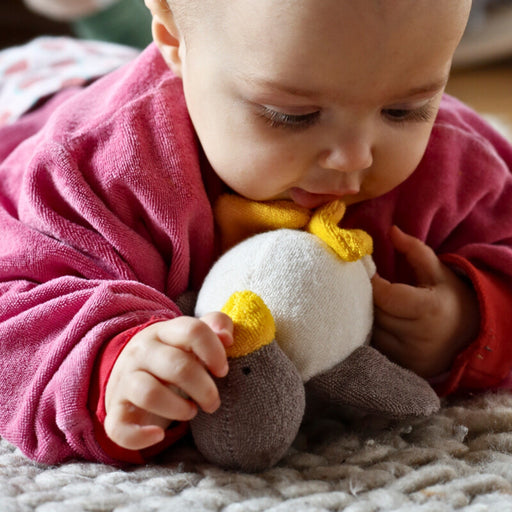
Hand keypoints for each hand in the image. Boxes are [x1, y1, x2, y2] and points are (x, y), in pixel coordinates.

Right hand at [104, 313, 232, 450]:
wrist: (128, 373)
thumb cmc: (172, 355)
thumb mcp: (191, 336)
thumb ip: (216, 325)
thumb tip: (227, 337)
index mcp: (164, 332)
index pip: (193, 331)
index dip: (214, 351)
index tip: (222, 370)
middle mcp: (141, 352)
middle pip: (177, 366)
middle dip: (204, 388)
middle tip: (213, 402)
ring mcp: (125, 381)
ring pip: (149, 393)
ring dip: (178, 409)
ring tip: (191, 412)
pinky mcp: (115, 411)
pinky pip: (118, 428)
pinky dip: (140, 436)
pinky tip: (159, 435)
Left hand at [371, 226, 479, 377]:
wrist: (471, 336)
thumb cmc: (451, 298)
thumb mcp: (438, 271)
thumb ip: (414, 250)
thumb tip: (391, 230)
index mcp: (429, 309)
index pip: (386, 295)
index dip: (370, 282)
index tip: (363, 270)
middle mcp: (419, 336)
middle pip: (375, 314)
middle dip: (364, 298)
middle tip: (359, 284)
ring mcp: (410, 355)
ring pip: (372, 332)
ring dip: (364, 316)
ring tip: (366, 302)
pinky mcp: (404, 367)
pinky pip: (376, 347)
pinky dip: (371, 333)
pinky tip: (371, 321)